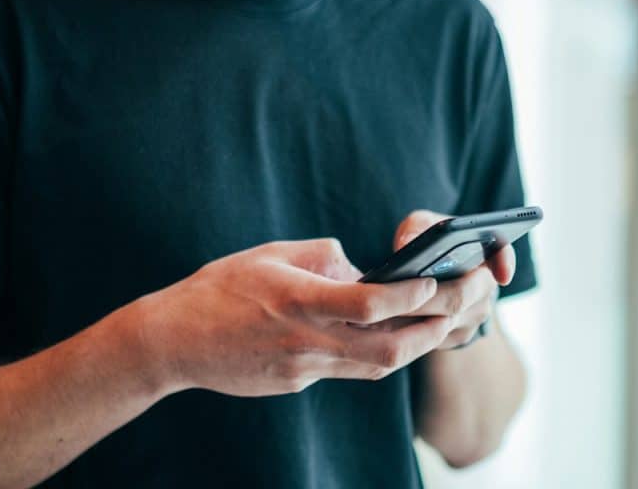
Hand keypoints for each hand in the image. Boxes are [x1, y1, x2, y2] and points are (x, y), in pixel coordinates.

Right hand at [131, 239, 453, 396]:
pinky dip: (375, 354)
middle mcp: (308, 341)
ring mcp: (303, 369)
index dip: (411, 295)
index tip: (436, 279)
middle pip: (389, 350)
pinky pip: (348, 371)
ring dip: (414, 347)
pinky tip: (388, 337)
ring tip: (440, 323)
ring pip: (376, 368)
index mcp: (300, 301)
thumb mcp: (270, 254)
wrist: (174, 341)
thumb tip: (359, 266)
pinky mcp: (297, 383)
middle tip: (462, 306)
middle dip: (433, 330)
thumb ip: (321, 257)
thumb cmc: (218, 288)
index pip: (371, 304)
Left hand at [385, 210, 515, 349]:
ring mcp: (474, 315)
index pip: (502, 254)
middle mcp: (485, 286)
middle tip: (393, 295)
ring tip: (381, 309)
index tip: (502, 275)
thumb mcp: (421, 226)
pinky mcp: (458, 337)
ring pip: (445, 321)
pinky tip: (386, 324)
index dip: (505, 264)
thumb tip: (406, 245)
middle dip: (426, 296)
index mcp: (484, 253)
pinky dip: (410, 331)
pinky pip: (435, 338)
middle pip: (460, 296)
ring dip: (414, 316)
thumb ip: (416, 228)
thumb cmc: (426, 243)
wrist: (428, 275)